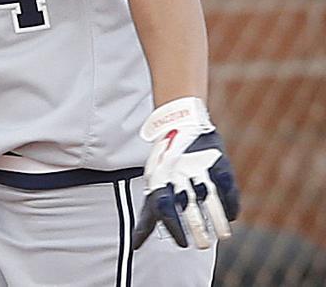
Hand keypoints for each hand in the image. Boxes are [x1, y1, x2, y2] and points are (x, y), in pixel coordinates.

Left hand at [132, 97, 239, 249]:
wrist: (180, 122)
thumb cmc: (164, 163)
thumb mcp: (153, 185)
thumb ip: (148, 216)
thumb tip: (135, 244)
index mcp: (159, 177)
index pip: (164, 207)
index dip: (174, 227)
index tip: (183, 244)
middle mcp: (177, 172)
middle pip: (188, 205)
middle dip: (197, 229)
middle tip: (202, 245)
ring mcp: (198, 166)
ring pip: (210, 199)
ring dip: (218, 221)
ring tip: (222, 235)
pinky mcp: (218, 162)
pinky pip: (227, 187)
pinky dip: (231, 204)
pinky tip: (232, 216)